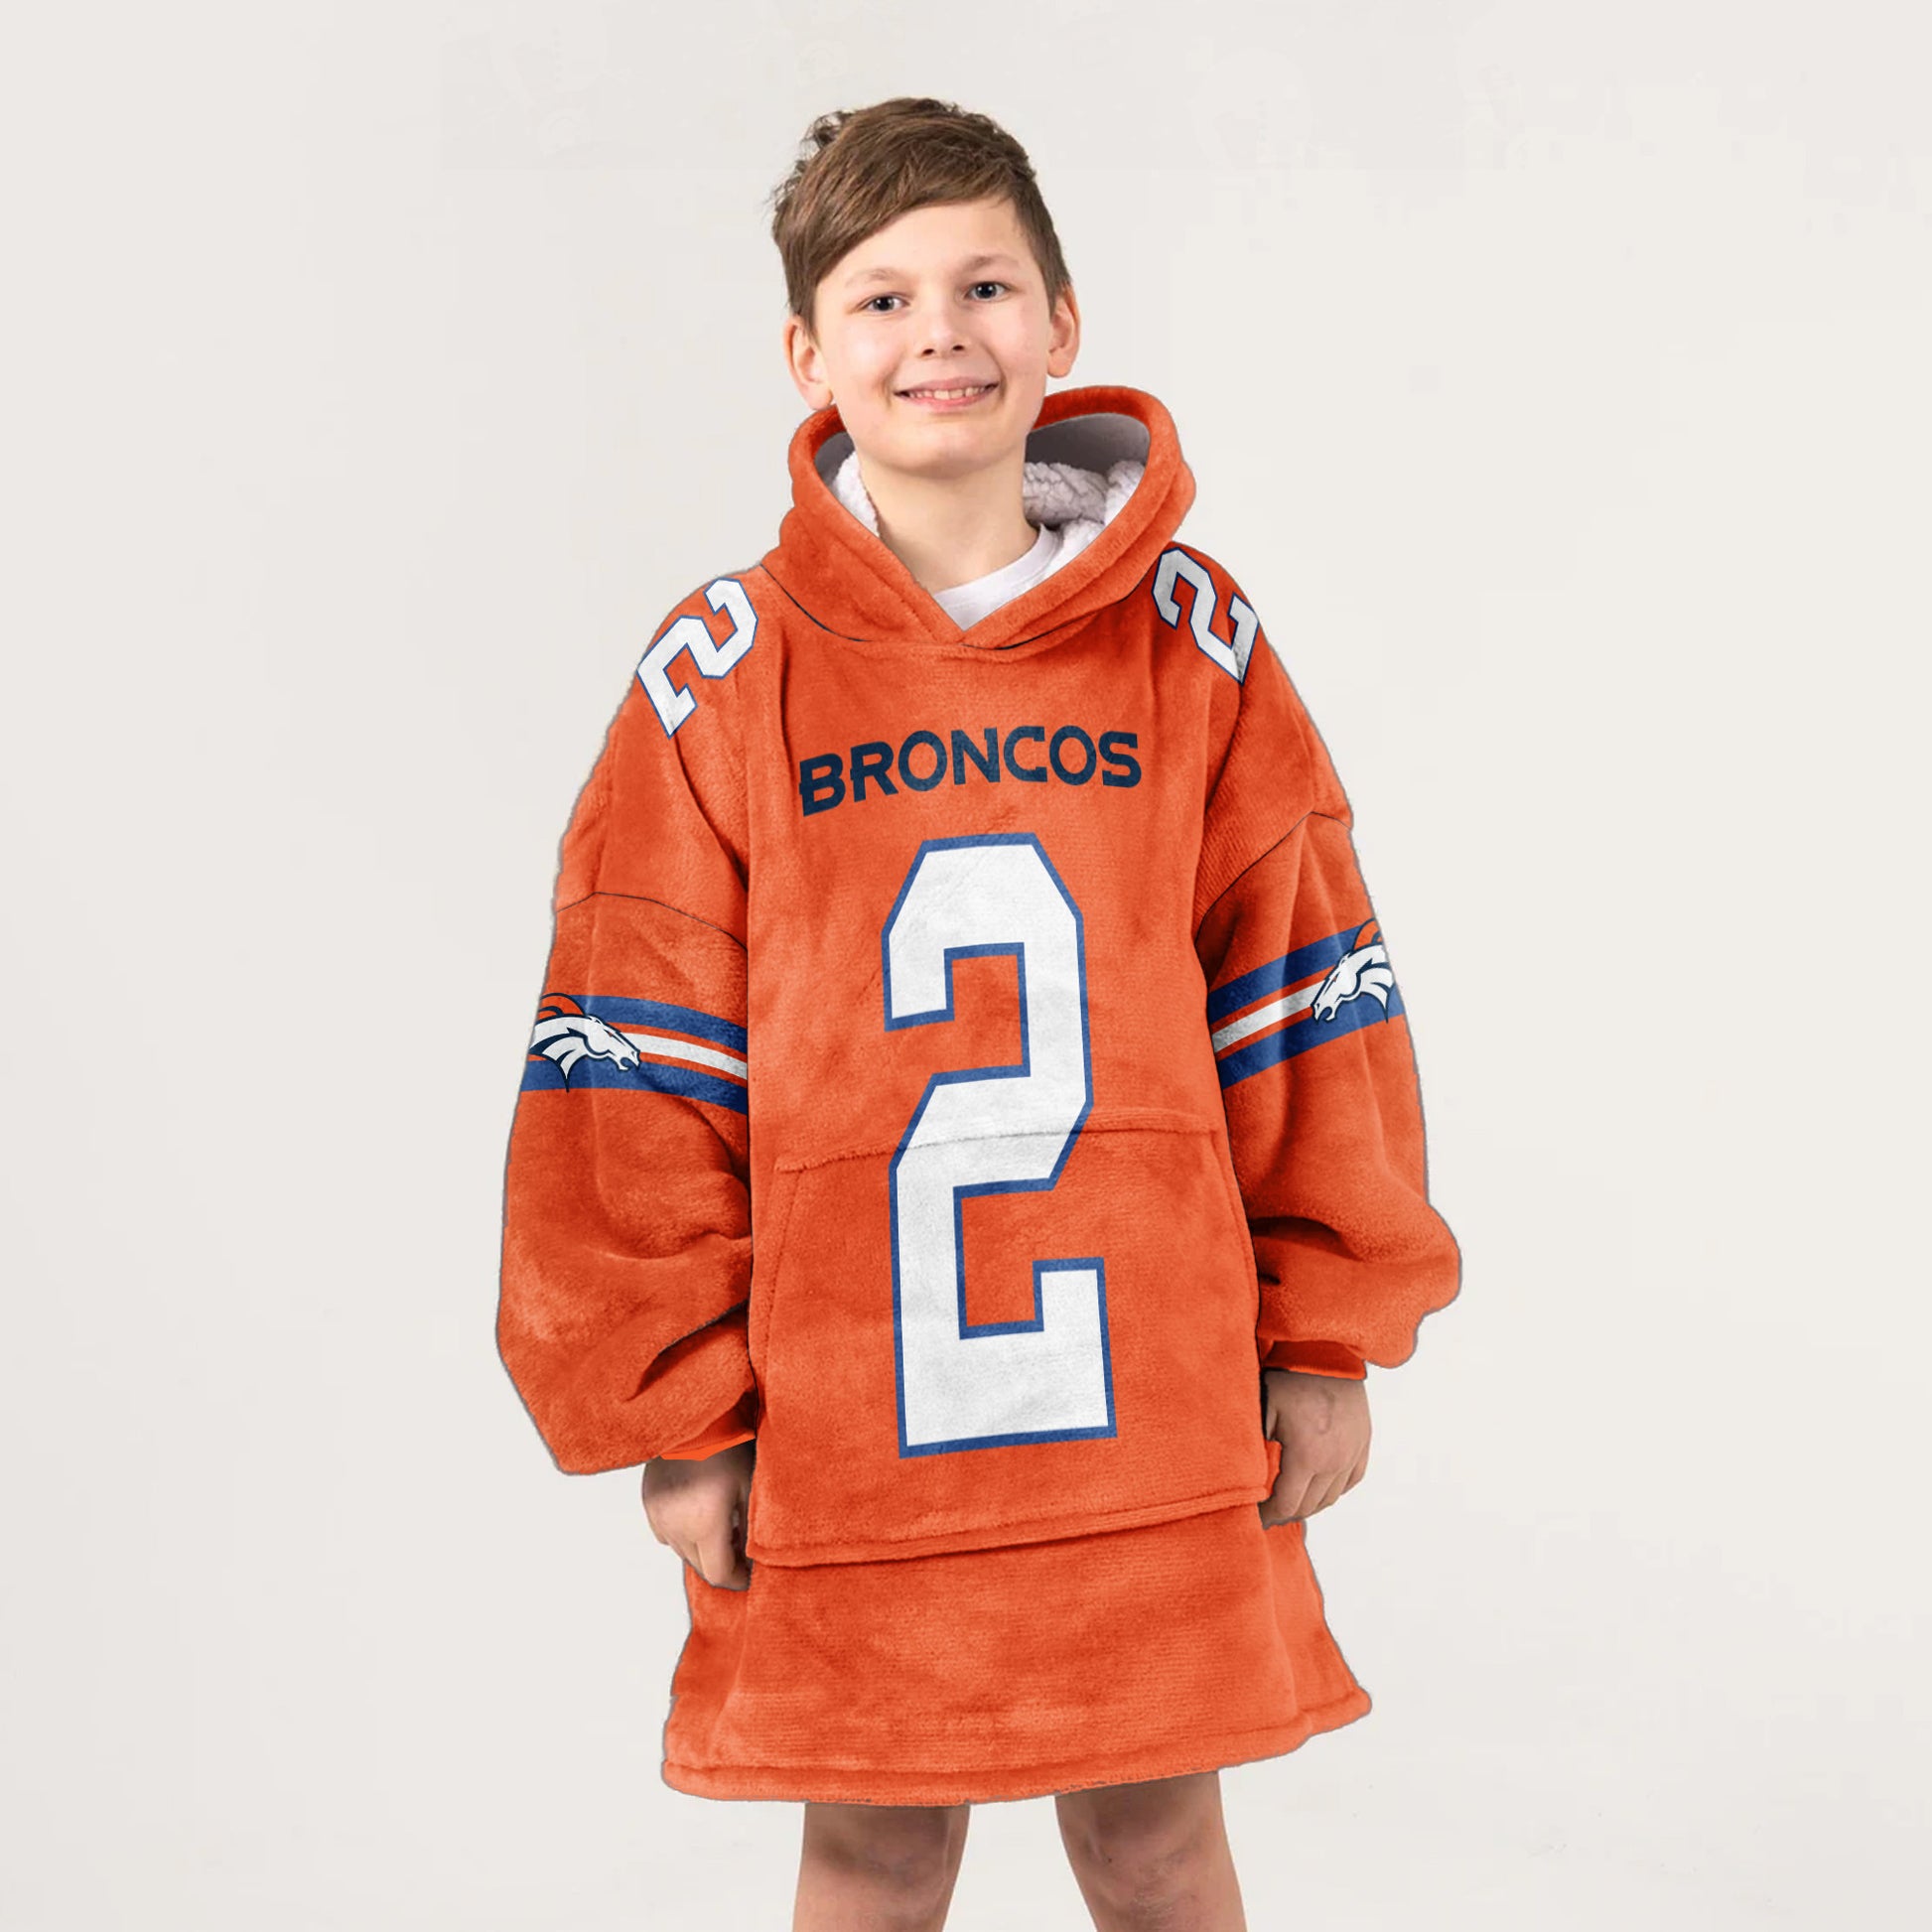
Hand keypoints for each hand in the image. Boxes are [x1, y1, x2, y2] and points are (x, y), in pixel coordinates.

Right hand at [642, 1437, 756, 1589]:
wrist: (693, 1415)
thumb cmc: (728, 1446)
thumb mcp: (750, 1488)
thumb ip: (750, 1530)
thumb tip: (754, 1559)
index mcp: (703, 1526)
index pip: (718, 1574)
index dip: (738, 1579)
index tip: (751, 1574)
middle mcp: (676, 1527)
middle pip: (699, 1567)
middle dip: (722, 1563)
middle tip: (741, 1548)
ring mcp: (658, 1515)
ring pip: (682, 1550)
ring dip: (702, 1548)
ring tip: (722, 1525)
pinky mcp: (649, 1502)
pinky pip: (667, 1532)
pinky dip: (683, 1532)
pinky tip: (699, 1511)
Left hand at [1258, 1368, 1369, 1525]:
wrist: (1327, 1352)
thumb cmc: (1289, 1378)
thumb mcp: (1263, 1412)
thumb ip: (1257, 1450)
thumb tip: (1247, 1479)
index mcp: (1307, 1457)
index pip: (1287, 1504)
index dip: (1269, 1516)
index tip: (1256, 1518)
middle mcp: (1334, 1461)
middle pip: (1309, 1506)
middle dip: (1286, 1513)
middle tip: (1269, 1512)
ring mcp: (1352, 1453)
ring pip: (1330, 1497)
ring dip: (1309, 1504)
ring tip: (1290, 1501)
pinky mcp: (1363, 1443)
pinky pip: (1350, 1480)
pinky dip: (1333, 1489)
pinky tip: (1317, 1486)